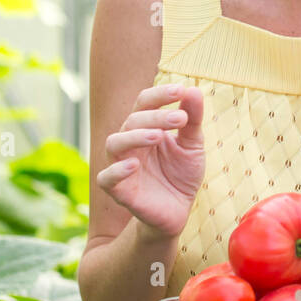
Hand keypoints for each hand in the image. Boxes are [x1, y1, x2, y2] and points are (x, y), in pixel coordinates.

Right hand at [95, 83, 204, 239]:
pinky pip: (106, 178)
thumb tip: (193, 89)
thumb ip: (192, 120)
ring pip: (114, 143)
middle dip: (156, 116)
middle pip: (132, 120)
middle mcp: (130, 144)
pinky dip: (117, 170)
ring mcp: (122, 166)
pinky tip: (135, 165)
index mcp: (145, 128)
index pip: (144, 103)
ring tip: (159, 136)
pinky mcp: (119, 191)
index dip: (159, 95)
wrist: (178, 211)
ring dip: (136, 136)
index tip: (180, 90)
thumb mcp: (193, 145)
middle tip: (180, 118)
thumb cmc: (181, 174)